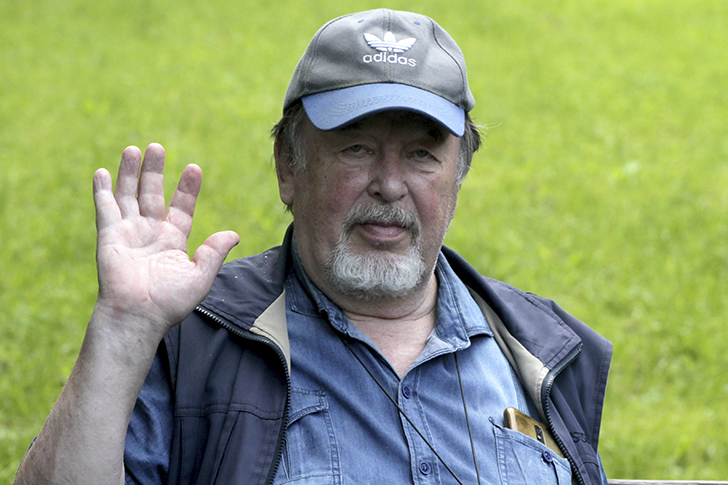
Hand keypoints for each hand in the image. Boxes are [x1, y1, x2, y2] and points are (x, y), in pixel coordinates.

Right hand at [92, 143, 238, 341]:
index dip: (186, 188)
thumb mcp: (200, 276)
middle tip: (157, 147)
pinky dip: (103, 190)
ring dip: (130, 172)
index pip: (180, 207)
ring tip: (134, 149)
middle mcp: (150, 233)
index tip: (193, 168)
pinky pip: (105, 208)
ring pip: (129, 195)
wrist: (139, 315)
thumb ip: (215, 253)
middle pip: (152, 194)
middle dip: (154, 171)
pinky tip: (104, 172)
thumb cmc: (170, 301)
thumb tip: (234, 234)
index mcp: (173, 241)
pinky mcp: (109, 236)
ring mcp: (129, 233)